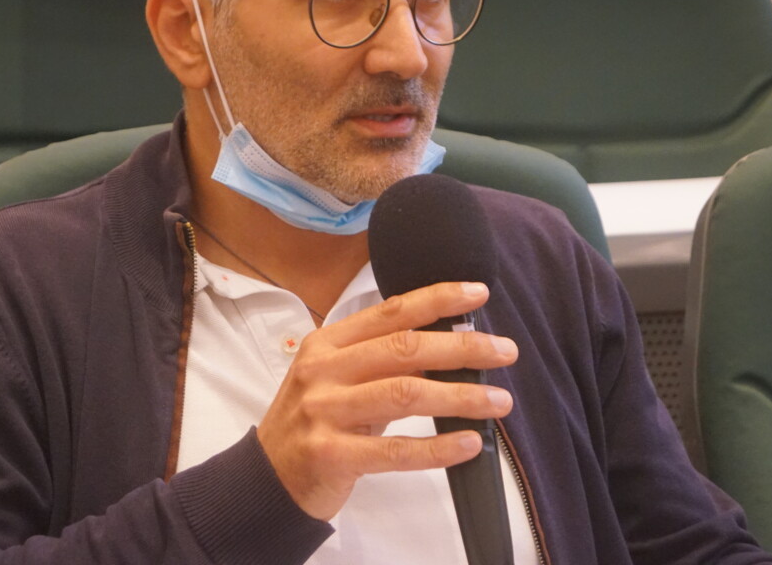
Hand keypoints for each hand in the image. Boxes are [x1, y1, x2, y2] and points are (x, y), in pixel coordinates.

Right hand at [256, 281, 517, 520]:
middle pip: (405, 348)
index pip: (390, 312)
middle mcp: (323, 370)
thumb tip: (450, 350)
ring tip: (498, 402)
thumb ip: (382, 362)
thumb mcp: (338, 380)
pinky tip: (468, 443)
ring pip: (407, 393)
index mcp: (327, 343)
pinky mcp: (331, 454)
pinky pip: (396, 450)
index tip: (478, 294)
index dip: (437, 299)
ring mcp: (324, 411)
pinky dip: (438, 447)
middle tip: (505, 351)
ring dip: (461, 396)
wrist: (266, 477)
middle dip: (463, 348)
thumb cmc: (314, 422)